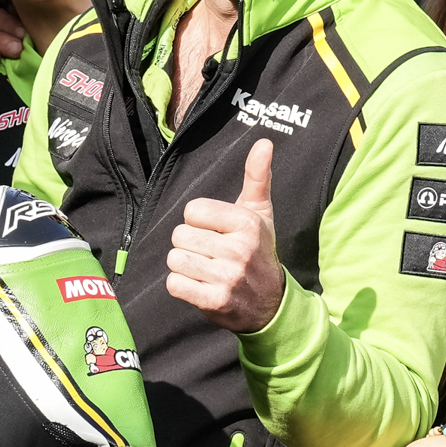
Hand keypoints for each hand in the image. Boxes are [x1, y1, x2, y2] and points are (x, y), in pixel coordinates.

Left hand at [166, 138, 284, 333]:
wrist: (271, 304)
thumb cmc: (259, 251)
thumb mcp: (261, 213)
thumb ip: (257, 177)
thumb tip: (263, 142)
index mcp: (247, 223)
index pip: (192, 210)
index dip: (199, 221)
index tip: (217, 232)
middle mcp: (239, 250)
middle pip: (180, 235)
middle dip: (190, 244)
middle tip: (211, 254)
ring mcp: (227, 277)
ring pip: (174, 259)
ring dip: (184, 266)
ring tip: (206, 270)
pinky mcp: (215, 302)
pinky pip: (174, 284)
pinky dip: (181, 285)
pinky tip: (200, 286)